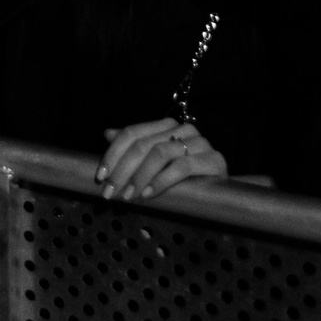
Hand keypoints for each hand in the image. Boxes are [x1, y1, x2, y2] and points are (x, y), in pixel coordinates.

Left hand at [96, 118, 225, 201]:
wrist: (221, 190)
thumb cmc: (184, 177)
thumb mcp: (155, 162)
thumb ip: (134, 147)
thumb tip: (107, 133)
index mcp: (166, 125)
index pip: (132, 133)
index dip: (112, 154)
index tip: (100, 176)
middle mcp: (183, 129)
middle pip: (143, 144)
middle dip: (122, 170)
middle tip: (109, 191)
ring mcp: (200, 142)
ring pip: (159, 153)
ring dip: (139, 176)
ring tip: (128, 195)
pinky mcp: (214, 159)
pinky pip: (181, 167)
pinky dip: (161, 181)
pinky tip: (148, 193)